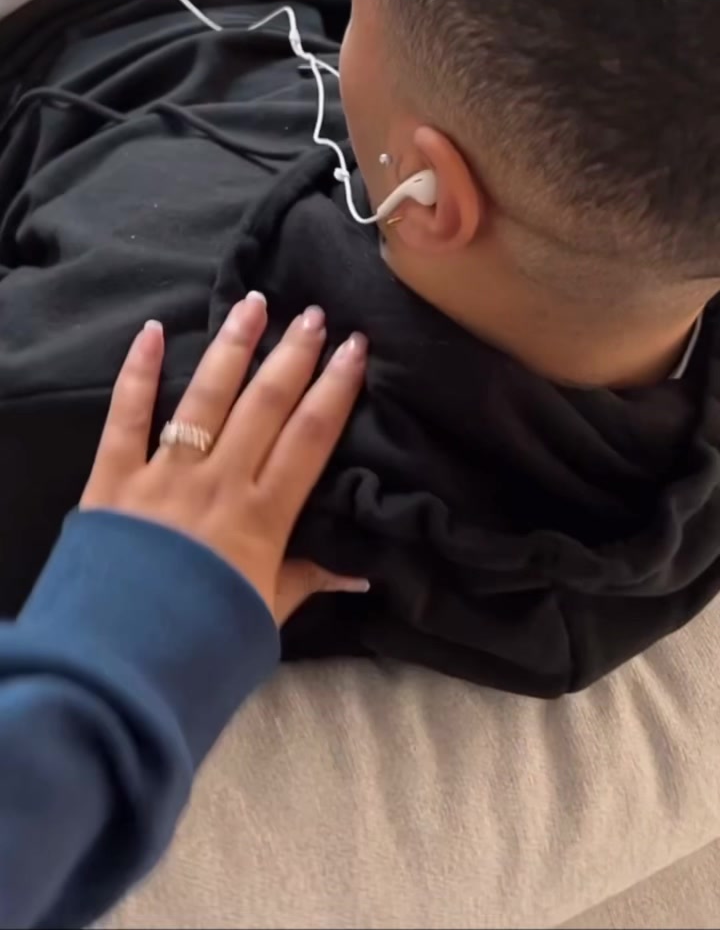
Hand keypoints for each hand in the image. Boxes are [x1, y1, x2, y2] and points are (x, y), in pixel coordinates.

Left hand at [81, 296, 368, 624]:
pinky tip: (153, 331)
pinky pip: (126, 418)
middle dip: (293, 355)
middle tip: (314, 313)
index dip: (336, 388)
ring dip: (232, 347)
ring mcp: (164, 476)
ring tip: (254, 304)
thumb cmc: (202, 644)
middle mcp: (218, 483)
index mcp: (263, 516)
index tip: (355, 348)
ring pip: (205, 398)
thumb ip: (308, 581)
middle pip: (265, 405)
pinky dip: (139, 373)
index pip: (310, 437)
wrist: (120, 667)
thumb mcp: (267, 617)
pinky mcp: (113, 480)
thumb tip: (362, 571)